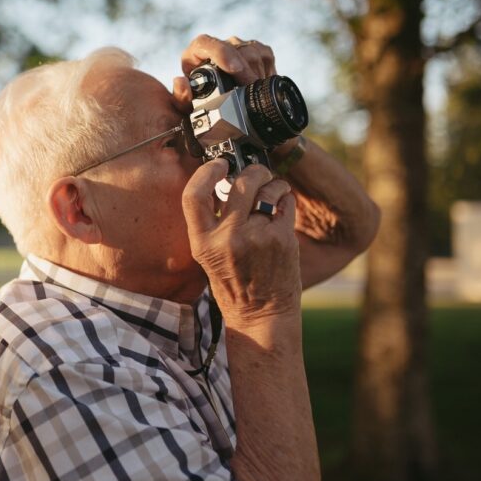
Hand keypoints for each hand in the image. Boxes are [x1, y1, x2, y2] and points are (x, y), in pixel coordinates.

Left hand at [172, 34, 280, 110]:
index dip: (222, 53)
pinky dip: (266, 71)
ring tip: (255, 91)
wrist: (215, 104)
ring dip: (256, 73)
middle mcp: (216, 46)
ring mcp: (236, 45)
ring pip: (253, 51)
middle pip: (235, 48)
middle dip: (245, 70)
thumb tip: (180, 82)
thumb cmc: (197, 103)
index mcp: (195, 53)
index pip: (205, 43)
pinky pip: (265, 55)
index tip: (234, 69)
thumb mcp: (186, 106)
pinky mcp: (253, 49)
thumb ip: (180, 98)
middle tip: (250, 89)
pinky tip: (261, 85)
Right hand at [182, 157, 300, 326]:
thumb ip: (212, 222)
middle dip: (252, 171)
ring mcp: (257, 237)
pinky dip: (286, 200)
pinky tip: (283, 208)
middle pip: (239, 184)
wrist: (262, 316)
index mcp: (202, 242)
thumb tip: (224, 182)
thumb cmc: (234, 284)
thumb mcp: (209, 254)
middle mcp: (227, 238)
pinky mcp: (282, 239)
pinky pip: (285, 203)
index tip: (220, 164)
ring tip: (275, 191)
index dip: (207, 172)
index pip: (194, 194)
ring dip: (273, 184)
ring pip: (267, 190)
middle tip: (258, 173)